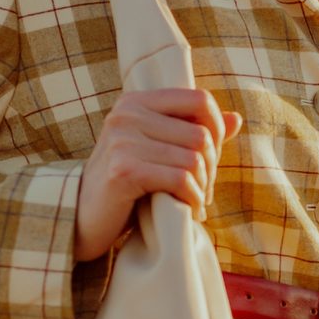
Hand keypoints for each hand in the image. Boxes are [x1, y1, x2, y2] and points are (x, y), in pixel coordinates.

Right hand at [73, 87, 241, 260]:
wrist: (82, 217)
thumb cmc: (125, 184)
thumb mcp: (159, 151)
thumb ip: (193, 132)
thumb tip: (236, 119)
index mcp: (136, 101)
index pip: (199, 100)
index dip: (217, 130)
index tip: (210, 158)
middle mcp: (127, 114)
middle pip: (201, 134)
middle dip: (211, 167)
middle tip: (202, 190)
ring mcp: (123, 140)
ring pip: (194, 159)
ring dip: (202, 187)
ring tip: (195, 201)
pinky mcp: (124, 169)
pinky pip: (180, 179)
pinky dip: (192, 198)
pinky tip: (187, 209)